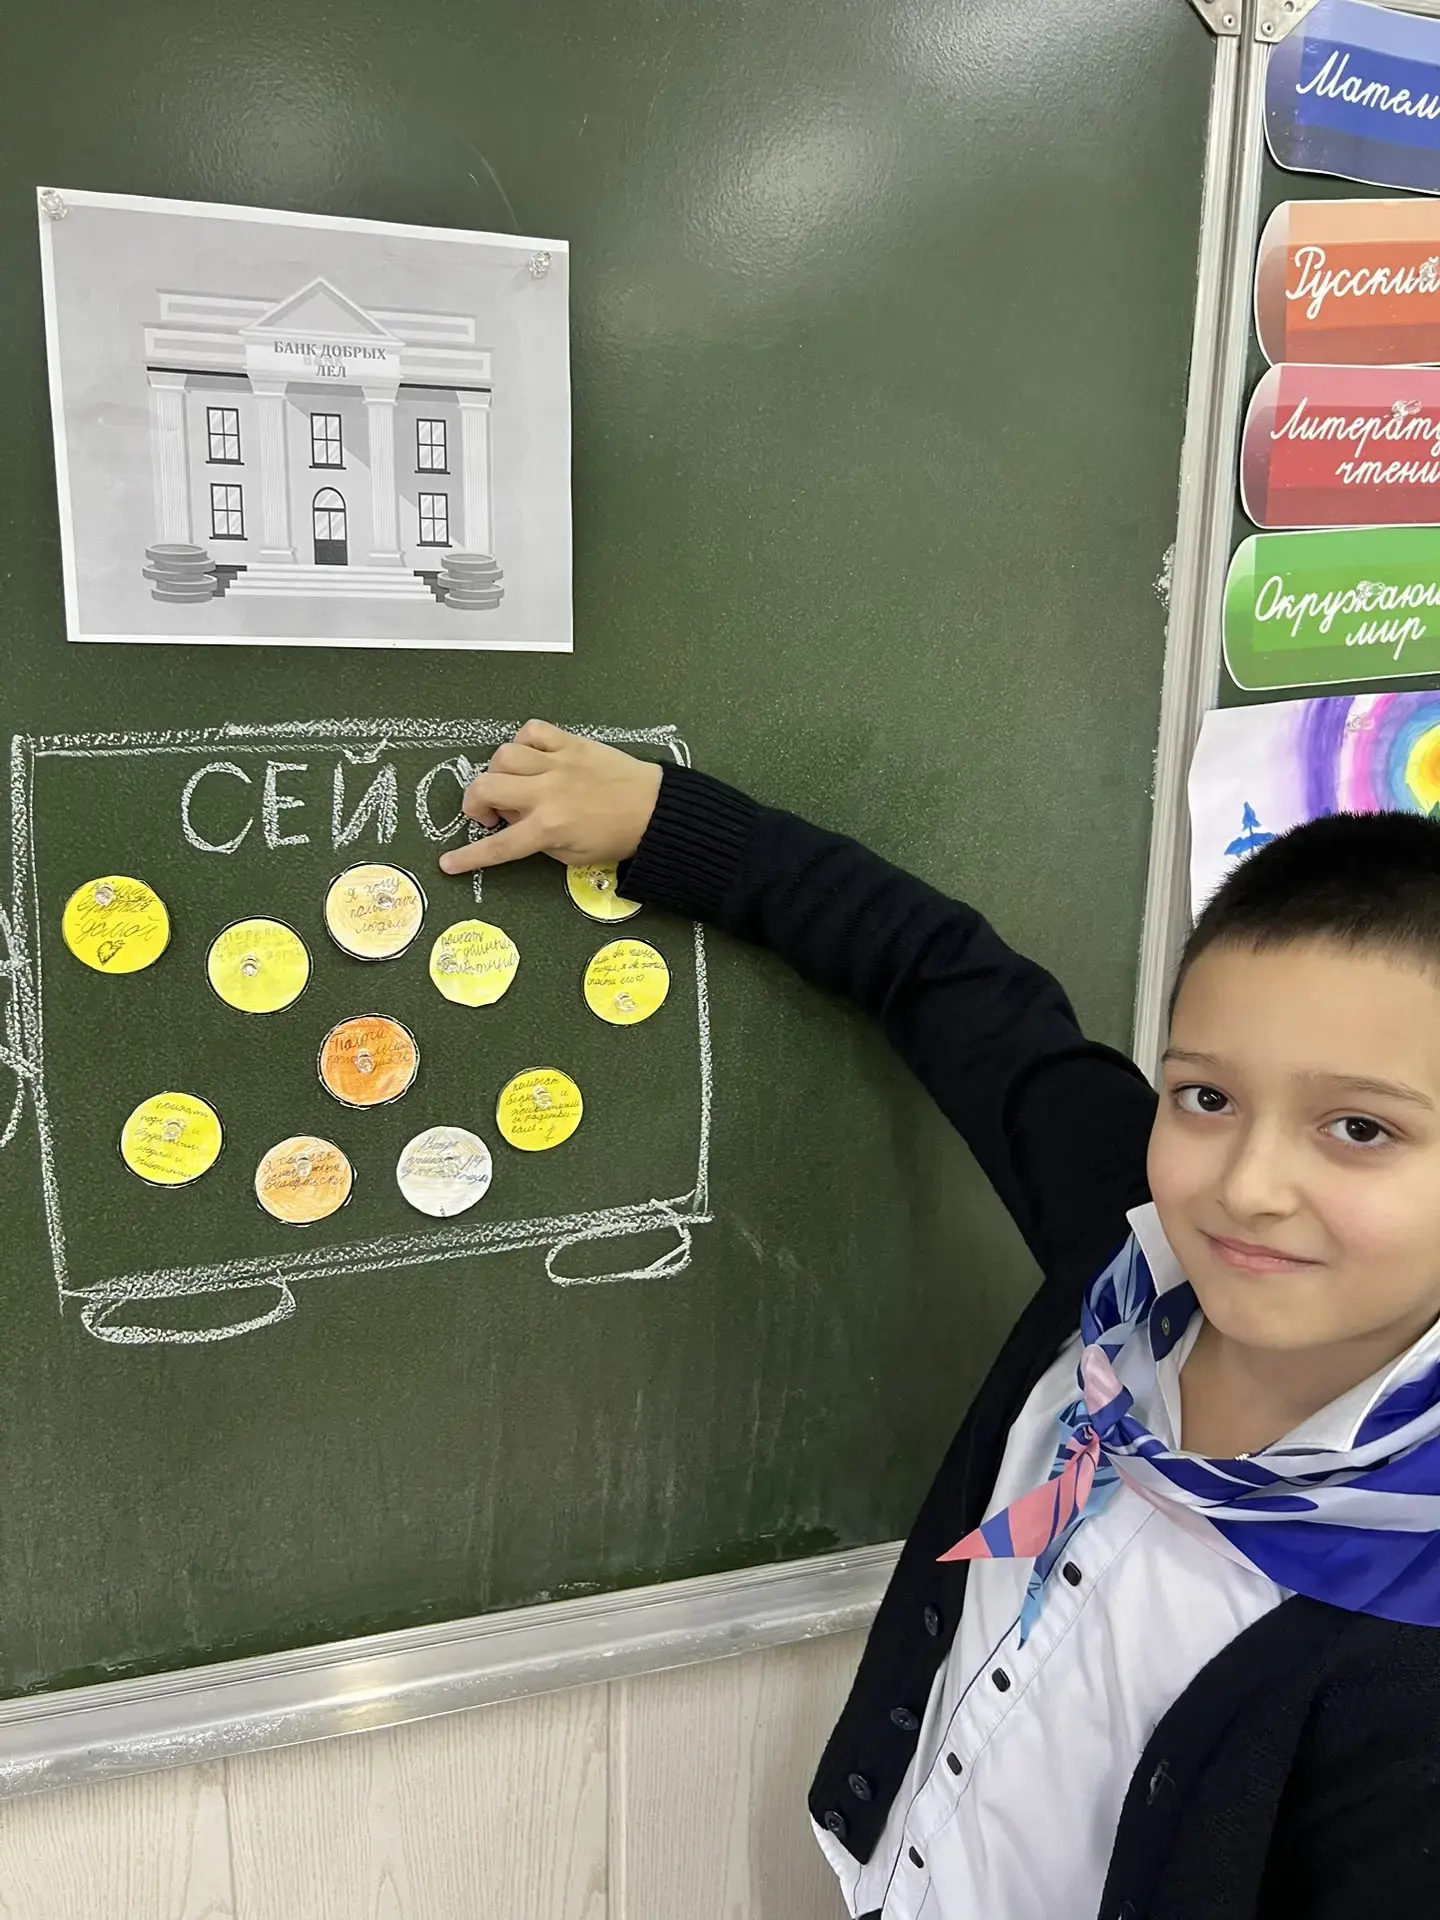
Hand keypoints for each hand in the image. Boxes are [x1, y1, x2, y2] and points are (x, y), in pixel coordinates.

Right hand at [439, 720, 662, 875]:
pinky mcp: (571, 743)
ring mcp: (558, 763)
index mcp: (549, 828)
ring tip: (515, 785)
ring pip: (503, 755)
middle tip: (491, 814)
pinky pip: (532, 731)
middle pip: (485, 787)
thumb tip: (513, 821)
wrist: (655, 810)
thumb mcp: (573, 855)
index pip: (499, 846)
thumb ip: (538, 841)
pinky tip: (531, 757)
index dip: (469, 857)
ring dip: (499, 772)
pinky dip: (524, 743)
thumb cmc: (617, 837)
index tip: (448, 862)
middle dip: (475, 803)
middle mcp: (547, 793)